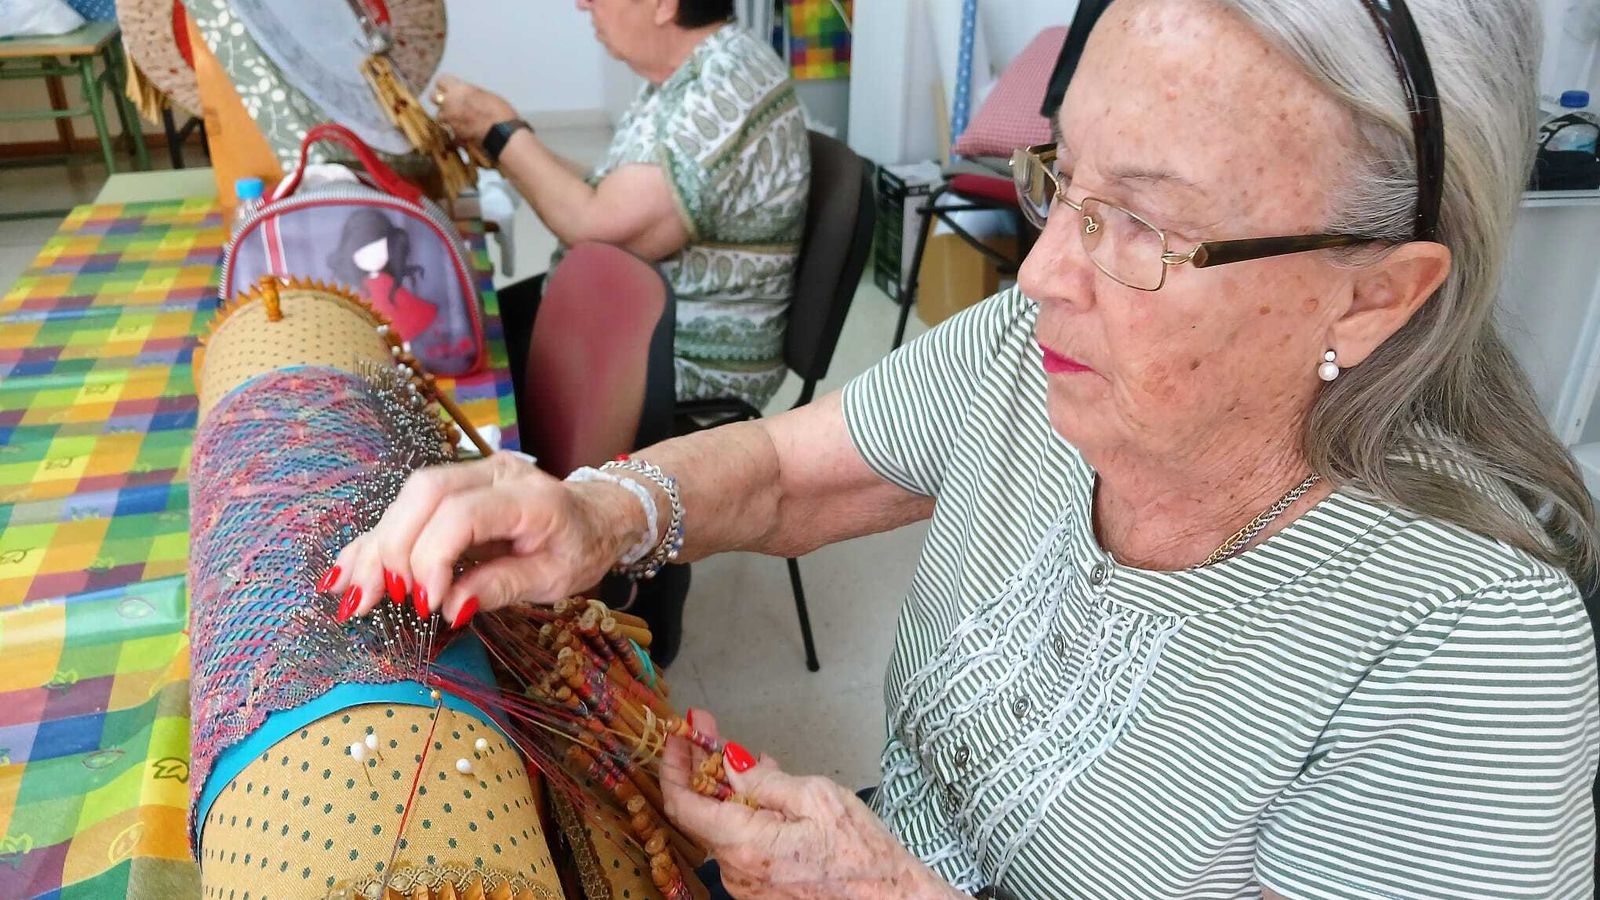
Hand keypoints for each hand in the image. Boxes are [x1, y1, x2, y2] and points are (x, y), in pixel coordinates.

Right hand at [317, 452, 640, 626]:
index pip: (462, 514)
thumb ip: (502, 587)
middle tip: (388, 599)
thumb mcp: (555, 579)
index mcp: (529, 497)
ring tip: (352, 595)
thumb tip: (449, 608)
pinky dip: (376, 541)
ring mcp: (471, 473)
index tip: (427, 603)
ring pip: (408, 497)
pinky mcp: (453, 486)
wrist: (595, 515)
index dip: (433, 557)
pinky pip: (407, 508)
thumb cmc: (580, 548)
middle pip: (424, 493)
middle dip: (396, 548)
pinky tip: (347, 573)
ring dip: (376, 548)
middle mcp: (495, 473)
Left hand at [432, 75, 517, 145]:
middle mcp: (450, 102)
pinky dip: (455, 133)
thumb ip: (470, 94)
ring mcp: (450, 119)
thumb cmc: (500, 112)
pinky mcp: (454, 134)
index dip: (445, 85)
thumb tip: (466, 95)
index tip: (449, 88)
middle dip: (440, 100)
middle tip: (448, 103)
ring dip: (447, 117)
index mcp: (459, 89)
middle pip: (433, 97)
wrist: (502, 134)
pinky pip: (450, 132)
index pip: (441, 80)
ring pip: (440, 116)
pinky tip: (464, 132)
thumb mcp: (485, 95)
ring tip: (459, 120)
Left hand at [662, 710, 965, 899]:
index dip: (674, 765)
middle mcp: (737, 873)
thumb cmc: (862, 853)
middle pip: (705, 814)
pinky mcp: (763, 894)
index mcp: (745, 845)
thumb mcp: (816, 798)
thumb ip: (764, 781)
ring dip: (733, 793)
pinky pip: (745, 848)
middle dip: (706, 769)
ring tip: (758, 762)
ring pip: (727, 829)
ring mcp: (749, 888)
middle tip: (712, 733)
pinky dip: (750, 818)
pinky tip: (772, 797)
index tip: (677, 735)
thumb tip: (726, 761)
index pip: (683, 805)